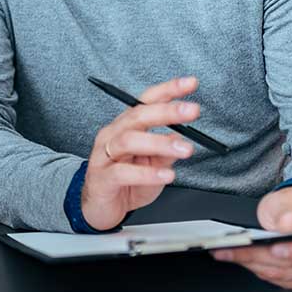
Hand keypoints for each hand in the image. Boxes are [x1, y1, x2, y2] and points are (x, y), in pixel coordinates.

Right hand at [81, 76, 200, 229]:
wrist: (100, 208)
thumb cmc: (126, 183)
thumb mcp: (153, 164)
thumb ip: (165, 151)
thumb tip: (181, 137)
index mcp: (126, 127)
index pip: (145, 101)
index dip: (167, 90)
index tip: (190, 83)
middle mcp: (113, 135)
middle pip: (137, 115)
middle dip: (166, 111)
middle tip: (191, 110)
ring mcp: (104, 155)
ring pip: (128, 140)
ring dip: (159, 142)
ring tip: (185, 149)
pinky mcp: (102, 178)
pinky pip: (123, 172)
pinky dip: (147, 173)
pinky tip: (166, 175)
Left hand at [211, 186, 291, 289]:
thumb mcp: (288, 197)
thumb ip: (287, 209)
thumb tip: (289, 224)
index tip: (274, 248)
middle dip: (260, 256)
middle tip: (232, 248)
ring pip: (284, 274)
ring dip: (254, 265)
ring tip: (229, 253)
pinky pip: (282, 280)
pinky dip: (260, 270)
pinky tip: (242, 260)